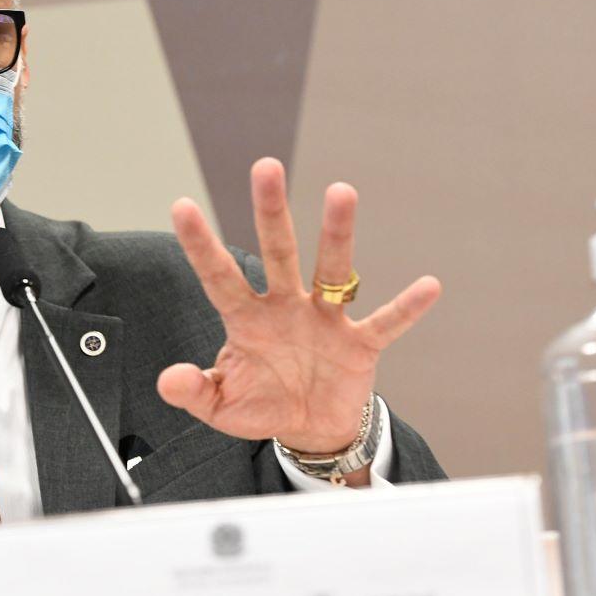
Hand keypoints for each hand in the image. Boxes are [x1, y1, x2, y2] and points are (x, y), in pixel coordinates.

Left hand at [157, 158, 440, 470]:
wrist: (309, 429)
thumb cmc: (261, 406)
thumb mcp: (221, 406)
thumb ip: (194, 391)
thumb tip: (166, 381)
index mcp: (246, 318)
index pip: (219, 276)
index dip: (201, 245)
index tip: (180, 206)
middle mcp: (285, 307)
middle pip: (276, 252)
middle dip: (270, 211)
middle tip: (265, 166)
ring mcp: (324, 322)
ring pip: (331, 271)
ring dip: (336, 234)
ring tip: (340, 191)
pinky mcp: (359, 345)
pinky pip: (384, 323)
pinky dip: (406, 309)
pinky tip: (428, 286)